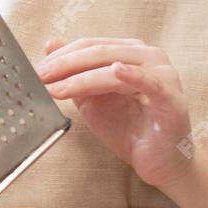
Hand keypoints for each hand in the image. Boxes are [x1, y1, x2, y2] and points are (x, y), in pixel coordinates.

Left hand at [36, 37, 194, 188]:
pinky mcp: (171, 97)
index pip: (90, 45)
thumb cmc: (130, 129)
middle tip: (40, 76)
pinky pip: (150, 83)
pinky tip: (115, 72)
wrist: (159, 163)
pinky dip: (132, 76)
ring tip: (57, 87)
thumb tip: (51, 44)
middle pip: (99, 52)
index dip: (61, 56)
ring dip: (81, 77)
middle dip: (65, 65)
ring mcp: (163, 74)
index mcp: (131, 52)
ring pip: (114, 67)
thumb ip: (75, 74)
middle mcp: (148, 56)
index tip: (35, 70)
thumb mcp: (93, 100)